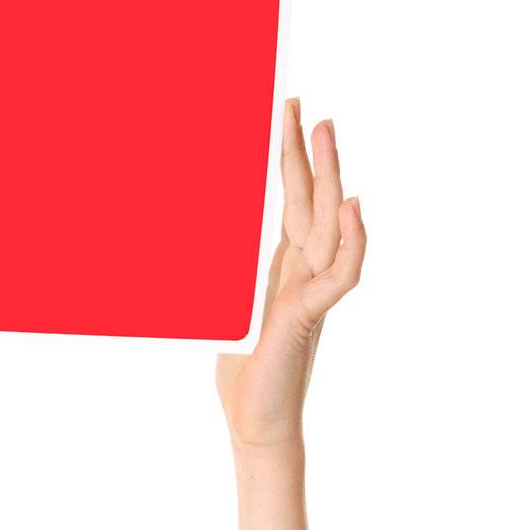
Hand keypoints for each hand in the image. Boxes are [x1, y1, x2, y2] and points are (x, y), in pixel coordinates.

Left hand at [215, 98, 366, 450]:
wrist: (256, 422)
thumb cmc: (243, 371)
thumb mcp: (225, 309)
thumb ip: (222, 276)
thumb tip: (178, 243)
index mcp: (281, 266)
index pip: (289, 200)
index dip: (288, 159)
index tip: (286, 114)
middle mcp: (301, 273)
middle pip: (310, 201)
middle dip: (309, 153)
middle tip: (306, 107)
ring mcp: (309, 293)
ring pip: (327, 225)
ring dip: (329, 177)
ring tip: (327, 133)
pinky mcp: (307, 319)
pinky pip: (339, 277)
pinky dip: (351, 242)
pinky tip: (351, 210)